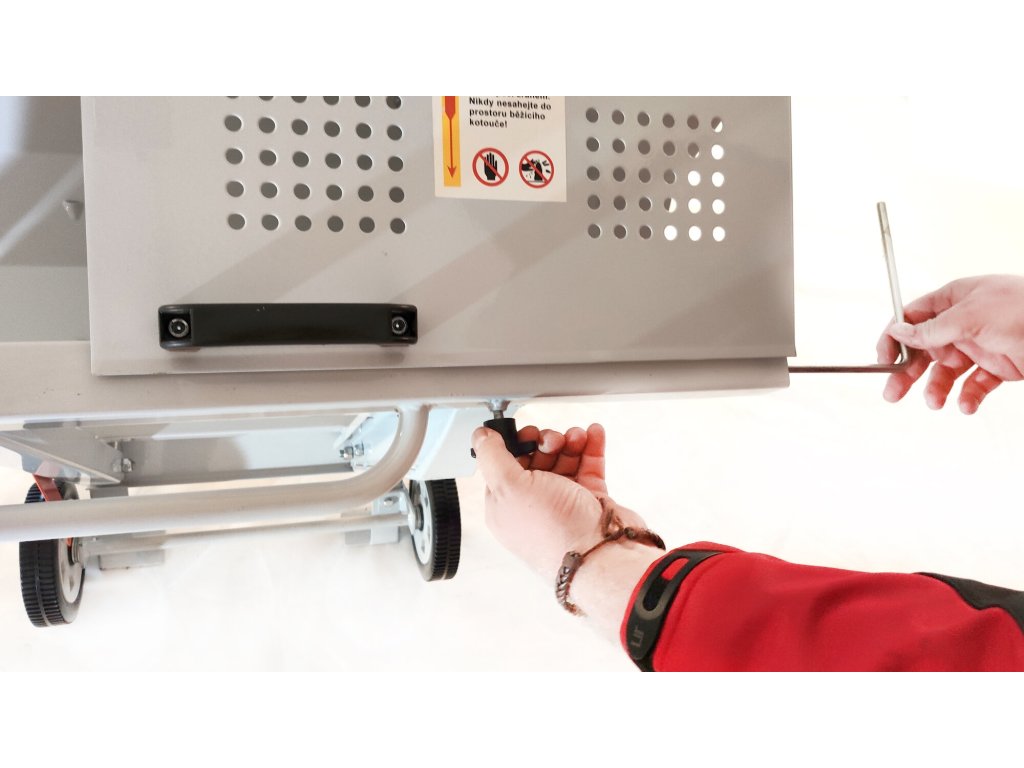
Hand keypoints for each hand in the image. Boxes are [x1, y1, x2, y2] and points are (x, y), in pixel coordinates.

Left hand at [471, 423, 650, 578]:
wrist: (599, 554)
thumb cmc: (553, 531)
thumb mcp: (509, 487)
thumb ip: (491, 456)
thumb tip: (480, 435)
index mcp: (505, 506)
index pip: (504, 465)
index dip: (515, 445)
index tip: (526, 434)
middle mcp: (533, 505)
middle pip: (536, 459)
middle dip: (546, 442)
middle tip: (553, 440)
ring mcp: (563, 504)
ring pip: (563, 460)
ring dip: (570, 441)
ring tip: (577, 436)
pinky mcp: (589, 502)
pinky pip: (588, 467)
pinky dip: (591, 447)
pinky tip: (593, 433)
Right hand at [877, 275, 1023, 412]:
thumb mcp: (969, 315)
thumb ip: (931, 328)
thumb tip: (898, 332)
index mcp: (954, 300)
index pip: (912, 318)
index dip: (895, 339)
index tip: (884, 361)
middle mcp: (964, 322)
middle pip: (925, 349)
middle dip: (908, 373)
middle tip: (894, 392)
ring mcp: (982, 345)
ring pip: (947, 372)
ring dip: (937, 388)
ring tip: (936, 401)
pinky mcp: (1000, 367)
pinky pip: (975, 385)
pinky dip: (968, 396)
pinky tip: (966, 404)